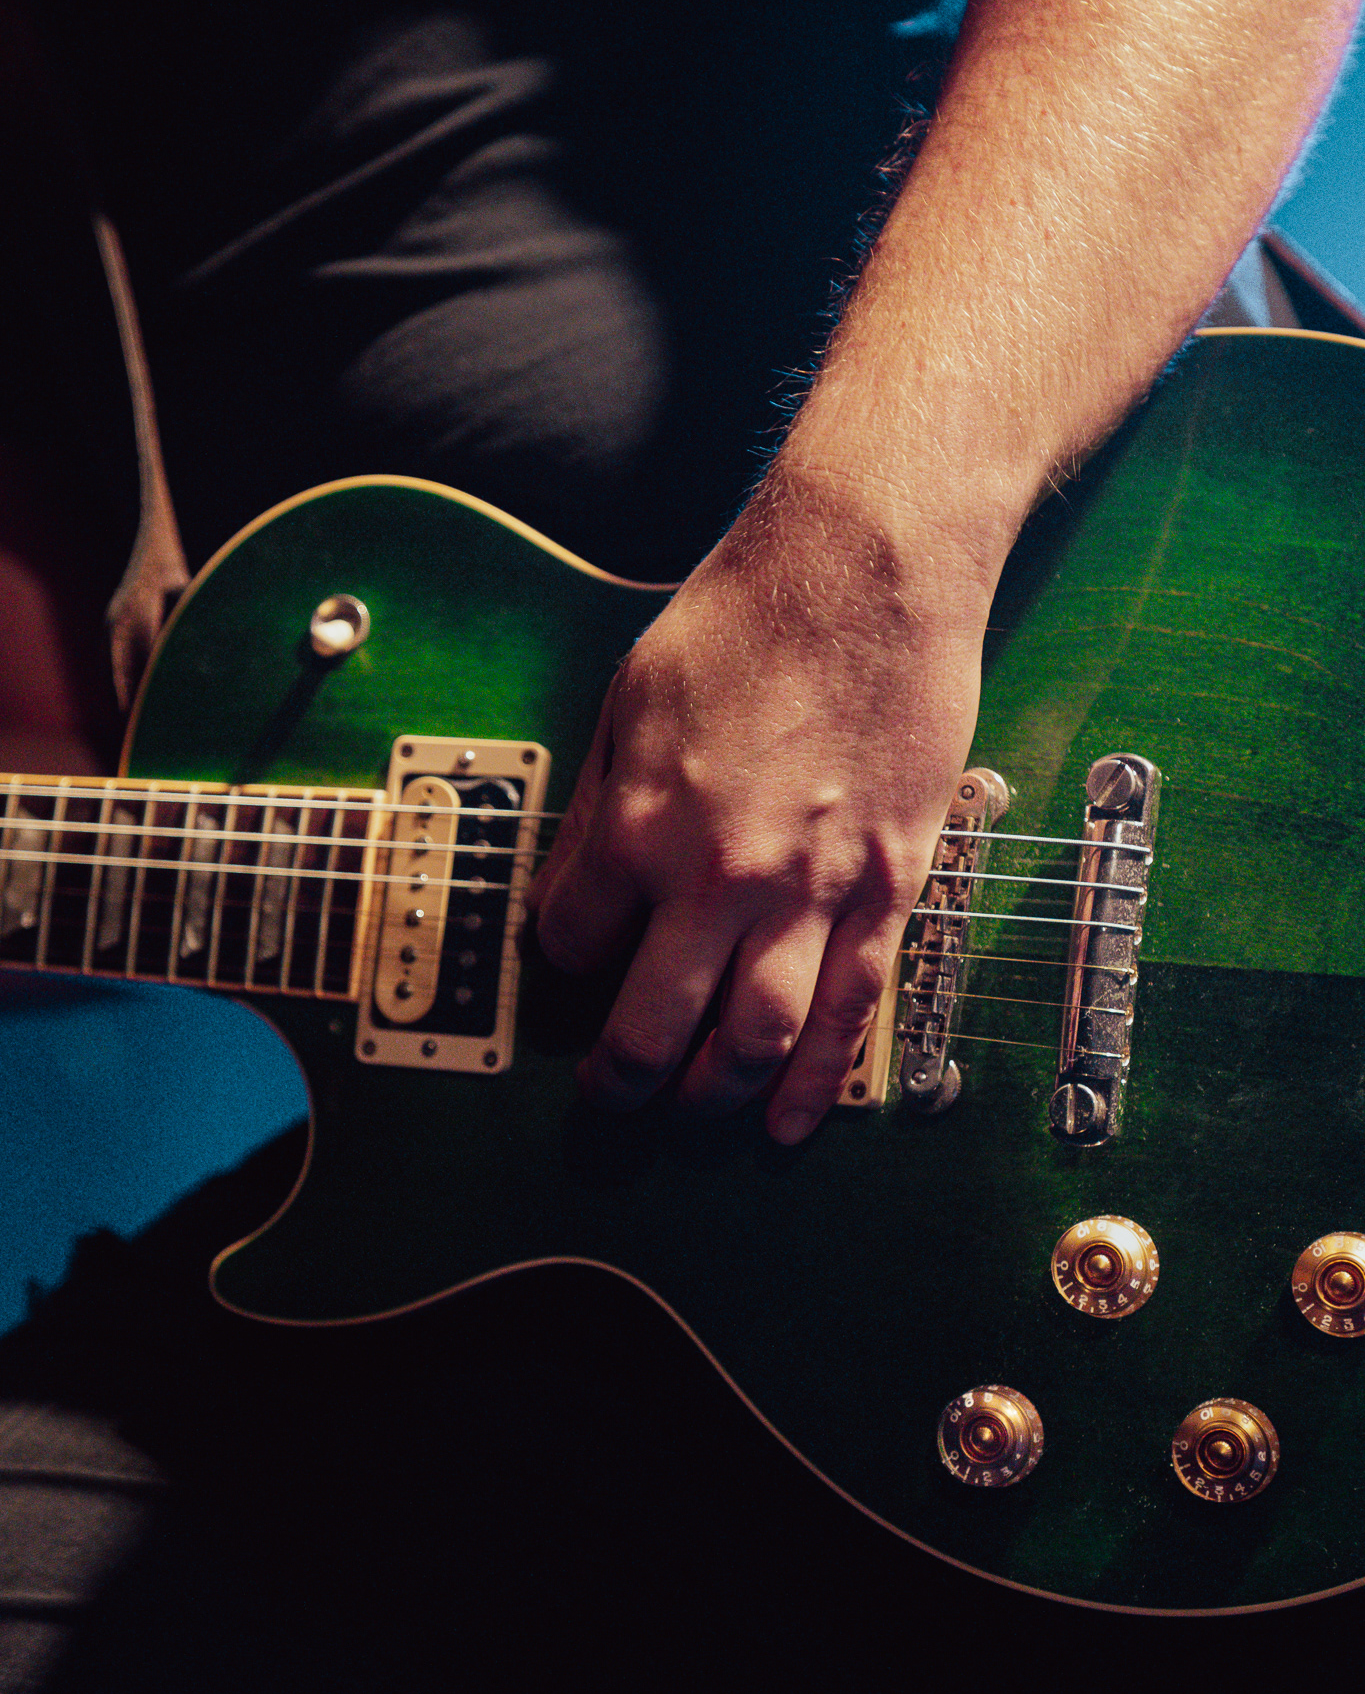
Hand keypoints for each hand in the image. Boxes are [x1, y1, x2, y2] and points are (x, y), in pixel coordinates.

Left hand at [529, 463, 995, 1143]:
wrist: (868, 568)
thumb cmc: (746, 616)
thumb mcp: (628, 700)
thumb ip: (600, 806)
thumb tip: (573, 892)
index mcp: (637, 826)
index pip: (571, 941)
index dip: (560, 962)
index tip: (570, 962)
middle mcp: (717, 877)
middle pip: (651, 1027)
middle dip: (621, 1080)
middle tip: (610, 1099)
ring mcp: (811, 891)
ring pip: (753, 1042)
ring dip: (714, 1099)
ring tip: (691, 1114)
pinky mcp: (888, 887)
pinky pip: (850, 1010)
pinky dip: (818, 1083)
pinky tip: (792, 1125)